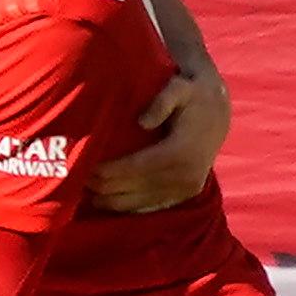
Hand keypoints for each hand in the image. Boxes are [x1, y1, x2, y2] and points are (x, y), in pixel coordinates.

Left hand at [89, 69, 230, 212]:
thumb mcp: (180, 88)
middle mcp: (185, 176)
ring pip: (141, 202)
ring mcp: (186, 189)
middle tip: (77, 182)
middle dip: (105, 187)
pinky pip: (153, 207)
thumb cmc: (192, 97)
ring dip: (112, 201)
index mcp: (182, 153)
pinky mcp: (186, 195)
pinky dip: (128, 207)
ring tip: (86, 194)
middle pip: (136, 188)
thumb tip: (143, 121)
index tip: (86, 169)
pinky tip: (107, 203)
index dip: (110, 171)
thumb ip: (162, 100)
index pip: (137, 168)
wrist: (217, 113)